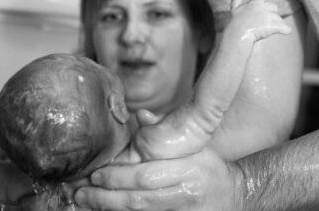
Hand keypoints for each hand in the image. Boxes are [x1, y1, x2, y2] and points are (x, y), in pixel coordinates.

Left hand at [73, 147, 244, 210]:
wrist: (236, 195)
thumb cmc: (211, 168)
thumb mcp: (195, 147)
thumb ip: (166, 133)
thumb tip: (141, 116)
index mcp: (189, 170)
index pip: (147, 176)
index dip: (117, 177)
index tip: (96, 174)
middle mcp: (185, 194)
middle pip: (138, 199)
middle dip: (106, 197)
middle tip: (82, 192)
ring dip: (109, 210)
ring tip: (86, 203)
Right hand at [226, 0, 290, 41]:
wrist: (237, 36)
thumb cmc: (235, 24)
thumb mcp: (235, 10)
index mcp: (254, 3)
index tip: (263, 1)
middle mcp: (262, 8)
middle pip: (274, 7)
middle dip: (272, 13)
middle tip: (263, 22)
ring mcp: (268, 17)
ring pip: (279, 19)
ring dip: (276, 23)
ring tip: (267, 31)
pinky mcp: (272, 26)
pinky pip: (284, 28)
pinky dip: (286, 30)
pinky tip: (287, 31)